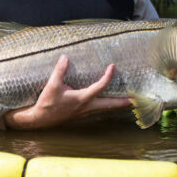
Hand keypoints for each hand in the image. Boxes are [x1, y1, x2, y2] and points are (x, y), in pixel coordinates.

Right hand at [3, 55, 130, 129]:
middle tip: (136, 100)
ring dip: (116, 105)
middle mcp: (86, 107)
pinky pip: (98, 110)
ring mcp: (84, 112)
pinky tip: (106, 104)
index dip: (108, 76)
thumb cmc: (47, 104)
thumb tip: (65, 57)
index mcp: (82, 99)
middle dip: (122, 102)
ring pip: (105, 109)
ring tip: (127, 102)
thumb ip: (59, 71)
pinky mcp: (80, 113)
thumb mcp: (52, 86)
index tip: (113, 66)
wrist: (40, 120)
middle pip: (109, 105)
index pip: (100, 87)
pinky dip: (106, 106)